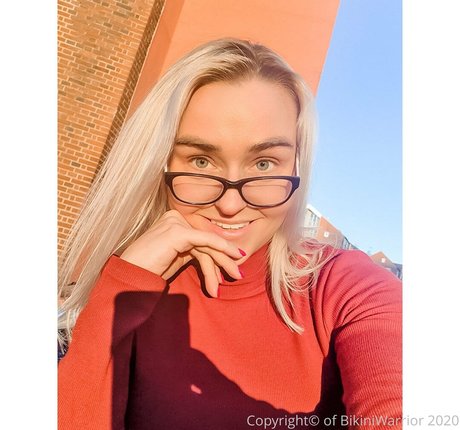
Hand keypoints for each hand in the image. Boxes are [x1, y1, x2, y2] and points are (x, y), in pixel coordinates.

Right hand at [119, 210, 243, 296]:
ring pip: (207, 243)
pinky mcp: (177, 231)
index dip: (217, 255)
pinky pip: (205, 240)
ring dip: (221, 263)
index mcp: (174, 222)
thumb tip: (217, 257)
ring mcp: (175, 223)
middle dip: (223, 259)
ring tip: (232, 279)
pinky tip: (233, 257)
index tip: (228, 272)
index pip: (201, 239)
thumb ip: (194, 251)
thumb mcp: (177, 257)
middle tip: (237, 275)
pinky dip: (221, 248)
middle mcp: (175, 218)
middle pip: (206, 240)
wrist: (131, 276)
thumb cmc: (151, 269)